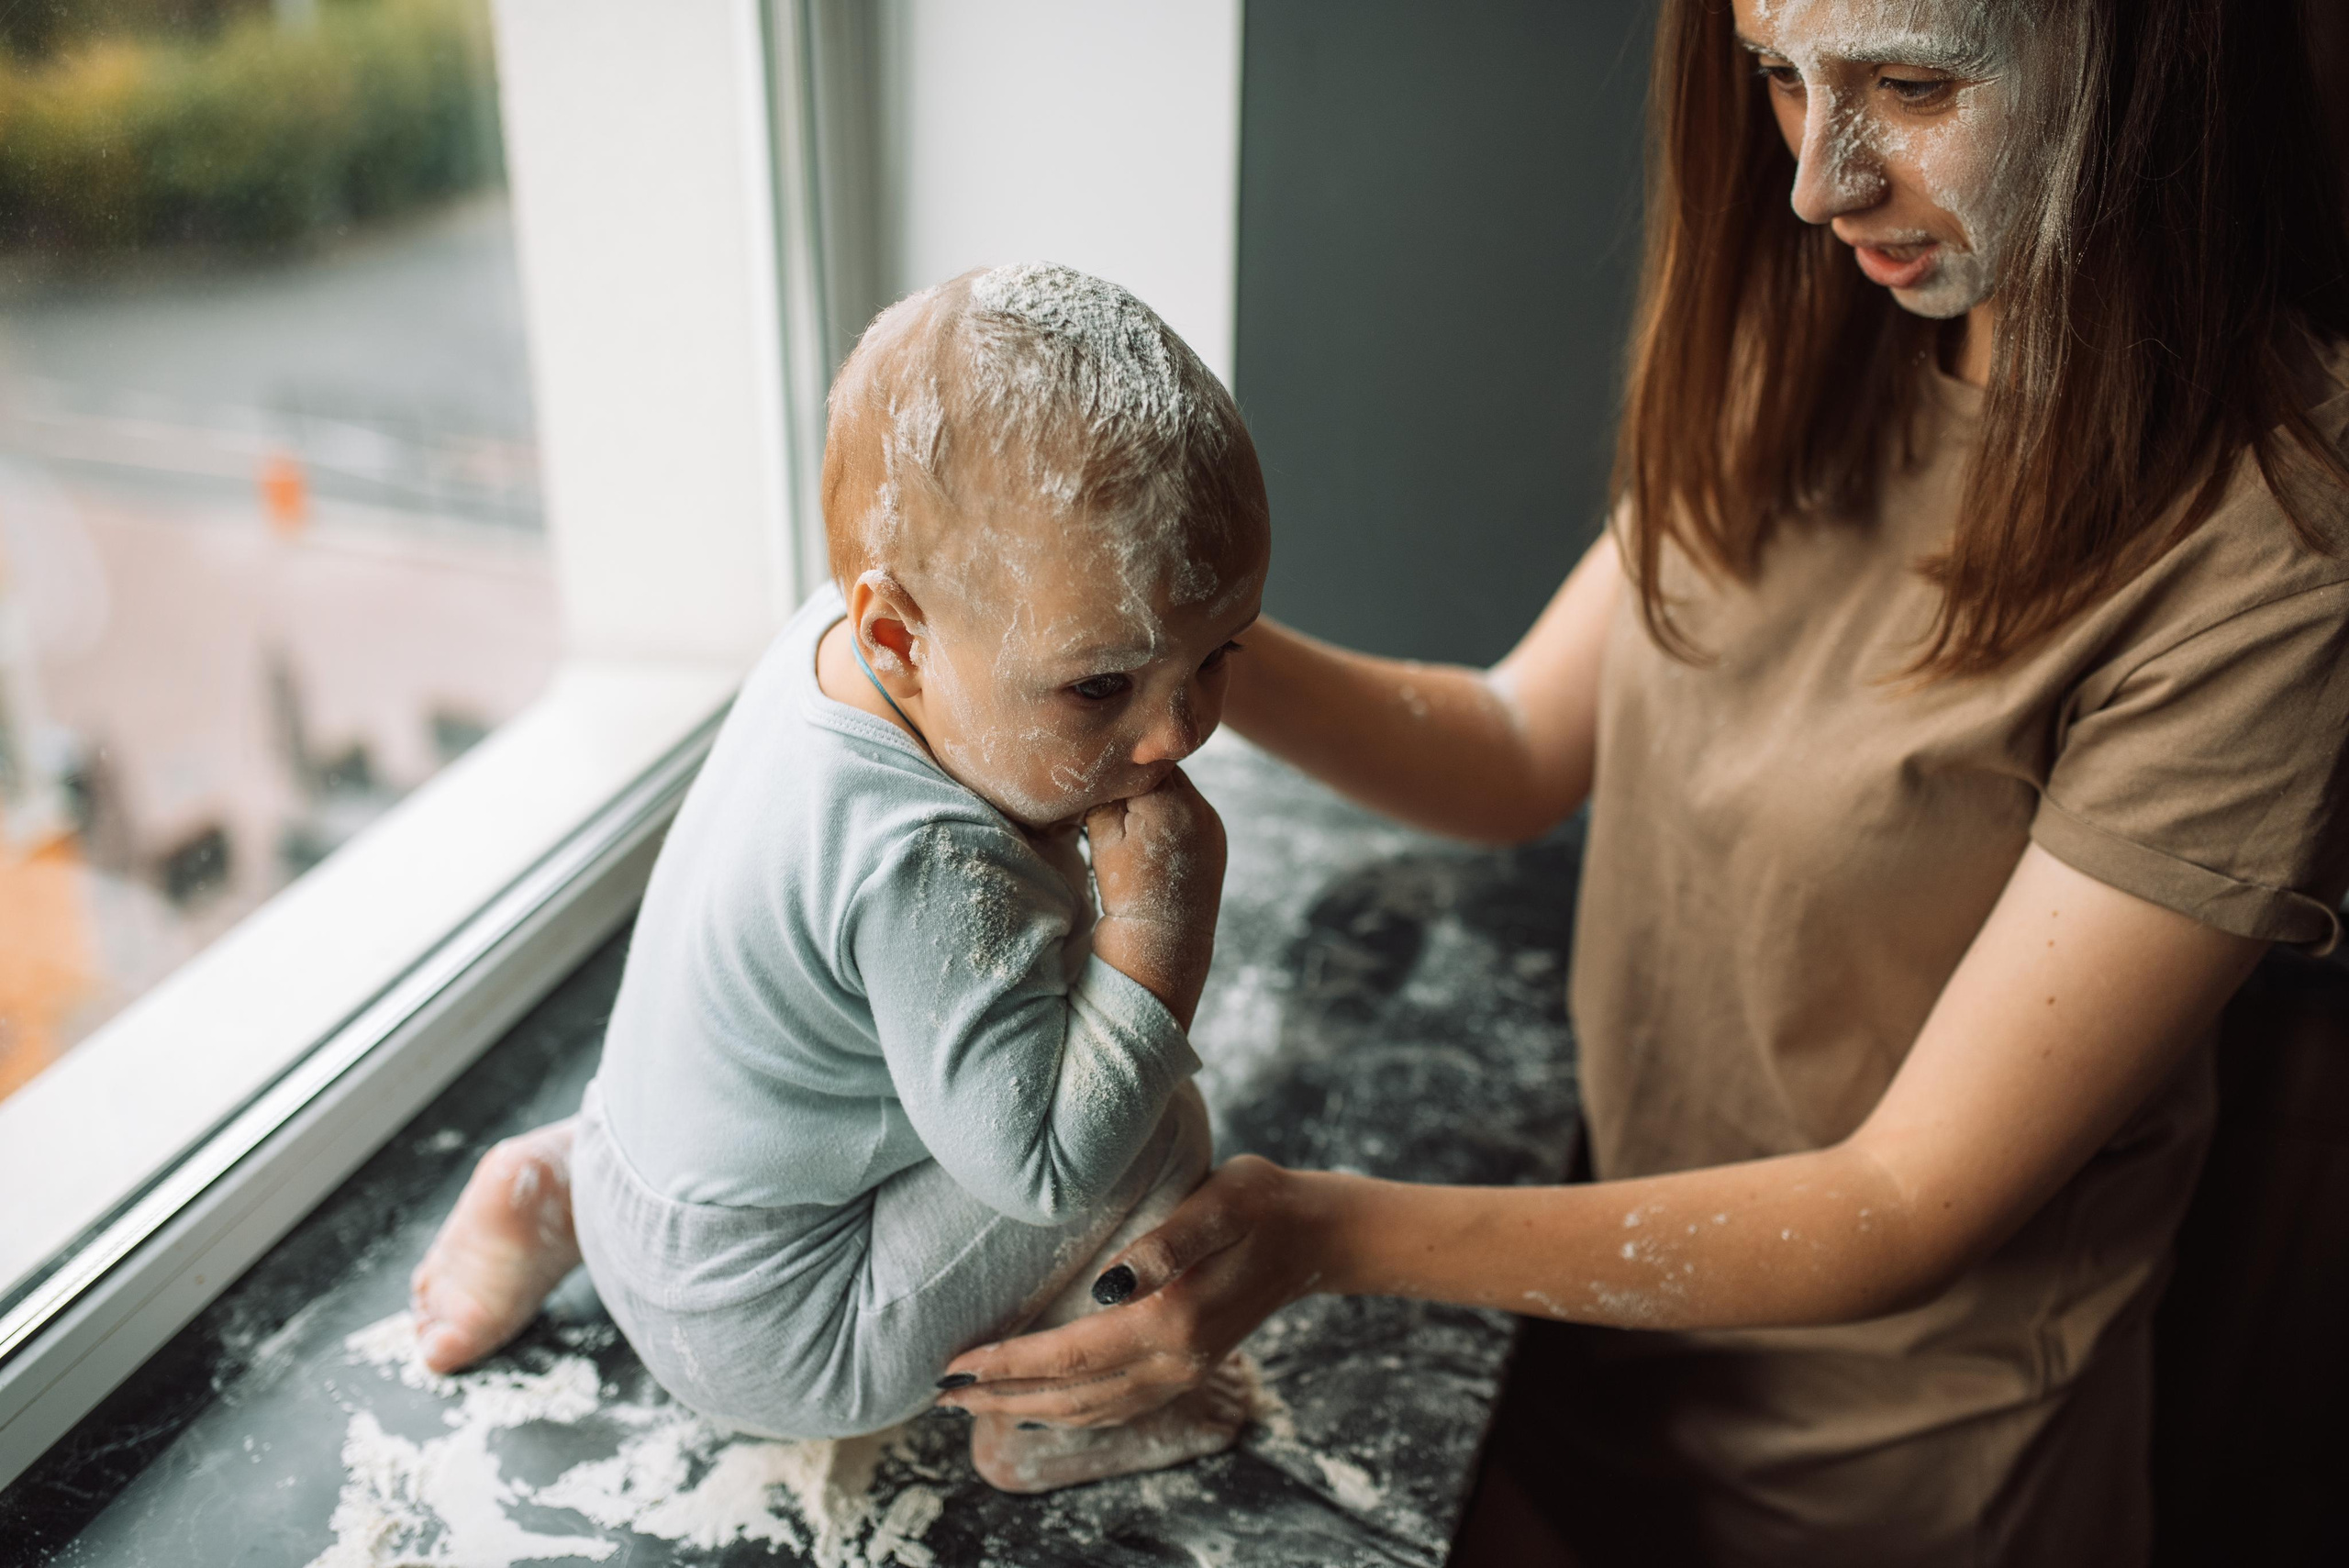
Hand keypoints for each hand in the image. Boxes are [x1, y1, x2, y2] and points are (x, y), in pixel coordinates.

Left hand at [937, 1155, 1333, 1426]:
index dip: (1007, 1363)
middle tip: (939, 1396)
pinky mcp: (1188, 1368)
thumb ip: (1164, 1243)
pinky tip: (1043, 1403)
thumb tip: (1104, 1285)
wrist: (1318, 1234)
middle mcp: (1175, 1359)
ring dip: (1028, 1409)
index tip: (953, 1366)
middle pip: (1071, 1395)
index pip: (1070, 1354)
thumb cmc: (1261, 1202)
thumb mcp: (1218, 1203)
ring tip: (974, 1403)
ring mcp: (1183, 1371)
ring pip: (1091, 1409)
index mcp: (1172, 1319)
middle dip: (1000, 1397)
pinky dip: (1069, 1410)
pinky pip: (1116, 1406)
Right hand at [1085, 767, 1226, 1027]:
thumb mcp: (1103, 836)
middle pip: (1163, 771)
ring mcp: (1212, 824)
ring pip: (1178, 790)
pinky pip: (1190, 811)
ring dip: (1157, 796)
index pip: (1142, 760)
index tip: (1101, 773)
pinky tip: (1154, 835)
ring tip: (1134, 819)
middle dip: (1140, 779)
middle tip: (1114, 792)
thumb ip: (1106, 792)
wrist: (1162, 945)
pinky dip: (1172, 814)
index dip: (1119, 764)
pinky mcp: (1217, 839)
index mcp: (1171, 801)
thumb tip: (1105, 763)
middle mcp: (1200, 807)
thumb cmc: (1123, 893)